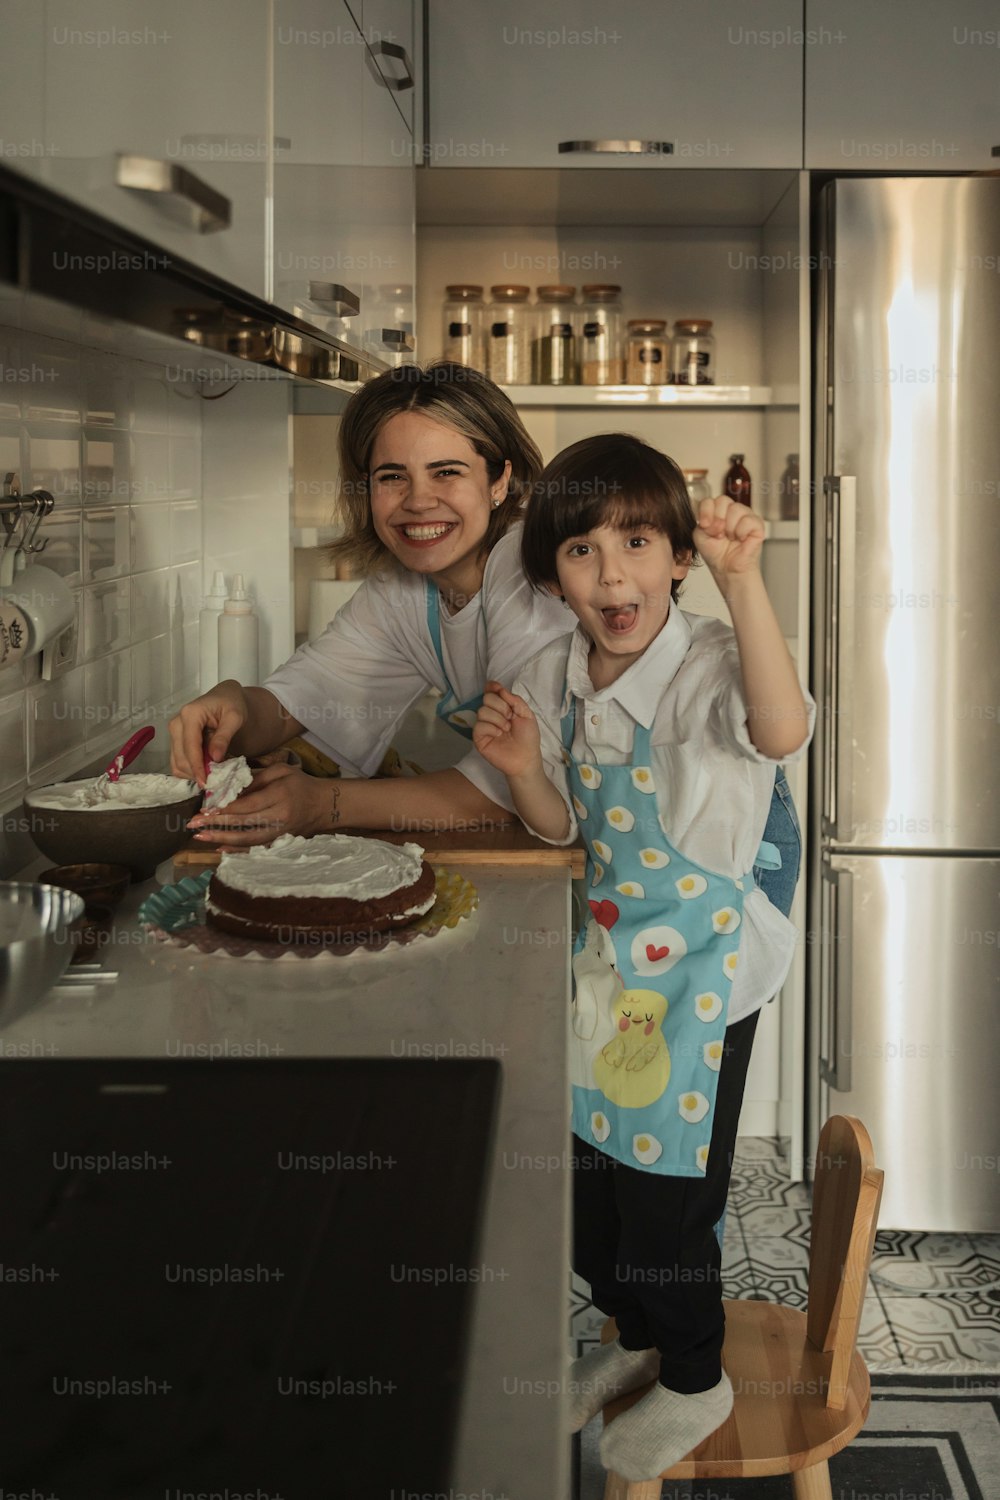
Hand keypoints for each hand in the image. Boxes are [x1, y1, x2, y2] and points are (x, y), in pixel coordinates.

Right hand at [169, 681, 249, 784]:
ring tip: (212, 776)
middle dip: (196, 772)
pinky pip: (178, 762)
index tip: (206, 782)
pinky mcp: (175, 741)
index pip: (190, 746)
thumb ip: (224, 736)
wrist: (225, 697)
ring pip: (177, 762)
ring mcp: (174, 733)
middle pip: (181, 757)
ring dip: (193, 773)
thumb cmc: (232, 704)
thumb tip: (215, 757)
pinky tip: (205, 770)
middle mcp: (177, 723)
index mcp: (190, 714)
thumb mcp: (235, 717)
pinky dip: (190, 770)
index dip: (197, 766)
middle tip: (215, 782)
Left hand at [186, 764, 333, 847]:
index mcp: (280, 796)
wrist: (325, 806)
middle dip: (216, 824)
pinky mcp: (280, 843)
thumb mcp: (281, 771)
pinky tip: (219, 848)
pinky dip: (237, 850)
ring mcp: (280, 833)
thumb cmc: (301, 784)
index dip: (225, 808)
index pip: (248, 805)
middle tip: (193, 824)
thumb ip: (255, 778)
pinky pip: (255, 849)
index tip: (204, 809)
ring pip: (248, 840)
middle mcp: (280, 817)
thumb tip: (229, 789)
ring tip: (200, 837)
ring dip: (222, 839)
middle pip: (244, 823)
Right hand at [473, 680, 542, 779]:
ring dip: (498, 719)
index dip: (492, 687)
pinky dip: (491, 728)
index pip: (491, 692)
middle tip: (510, 718)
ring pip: (482, 711)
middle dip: (501, 706)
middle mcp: (492, 714)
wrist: (526, 757)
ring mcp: (484, 726)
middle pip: (487, 698)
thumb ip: (515, 700)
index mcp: (503, 707)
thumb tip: (500, 689)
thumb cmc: (528, 737)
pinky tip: (499, 735)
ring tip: (506, 729)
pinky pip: (479, 725)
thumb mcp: (527, 714)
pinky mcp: (479, 738)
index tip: (496, 688)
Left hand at [693, 495, 764, 589]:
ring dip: (729, 528)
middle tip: (719, 535)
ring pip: (736, 509)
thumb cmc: (715, 552)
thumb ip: (702, 521)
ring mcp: (746, 515)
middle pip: (723, 500)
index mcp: (717, 510)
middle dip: (717, 520)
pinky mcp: (757, 524)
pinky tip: (741, 539)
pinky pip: (748, 520)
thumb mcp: (700, 535)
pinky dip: (741, 532)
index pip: (709, 500)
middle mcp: (732, 510)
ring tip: (731, 538)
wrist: (727, 568)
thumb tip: (715, 519)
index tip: (704, 526)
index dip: (706, 512)